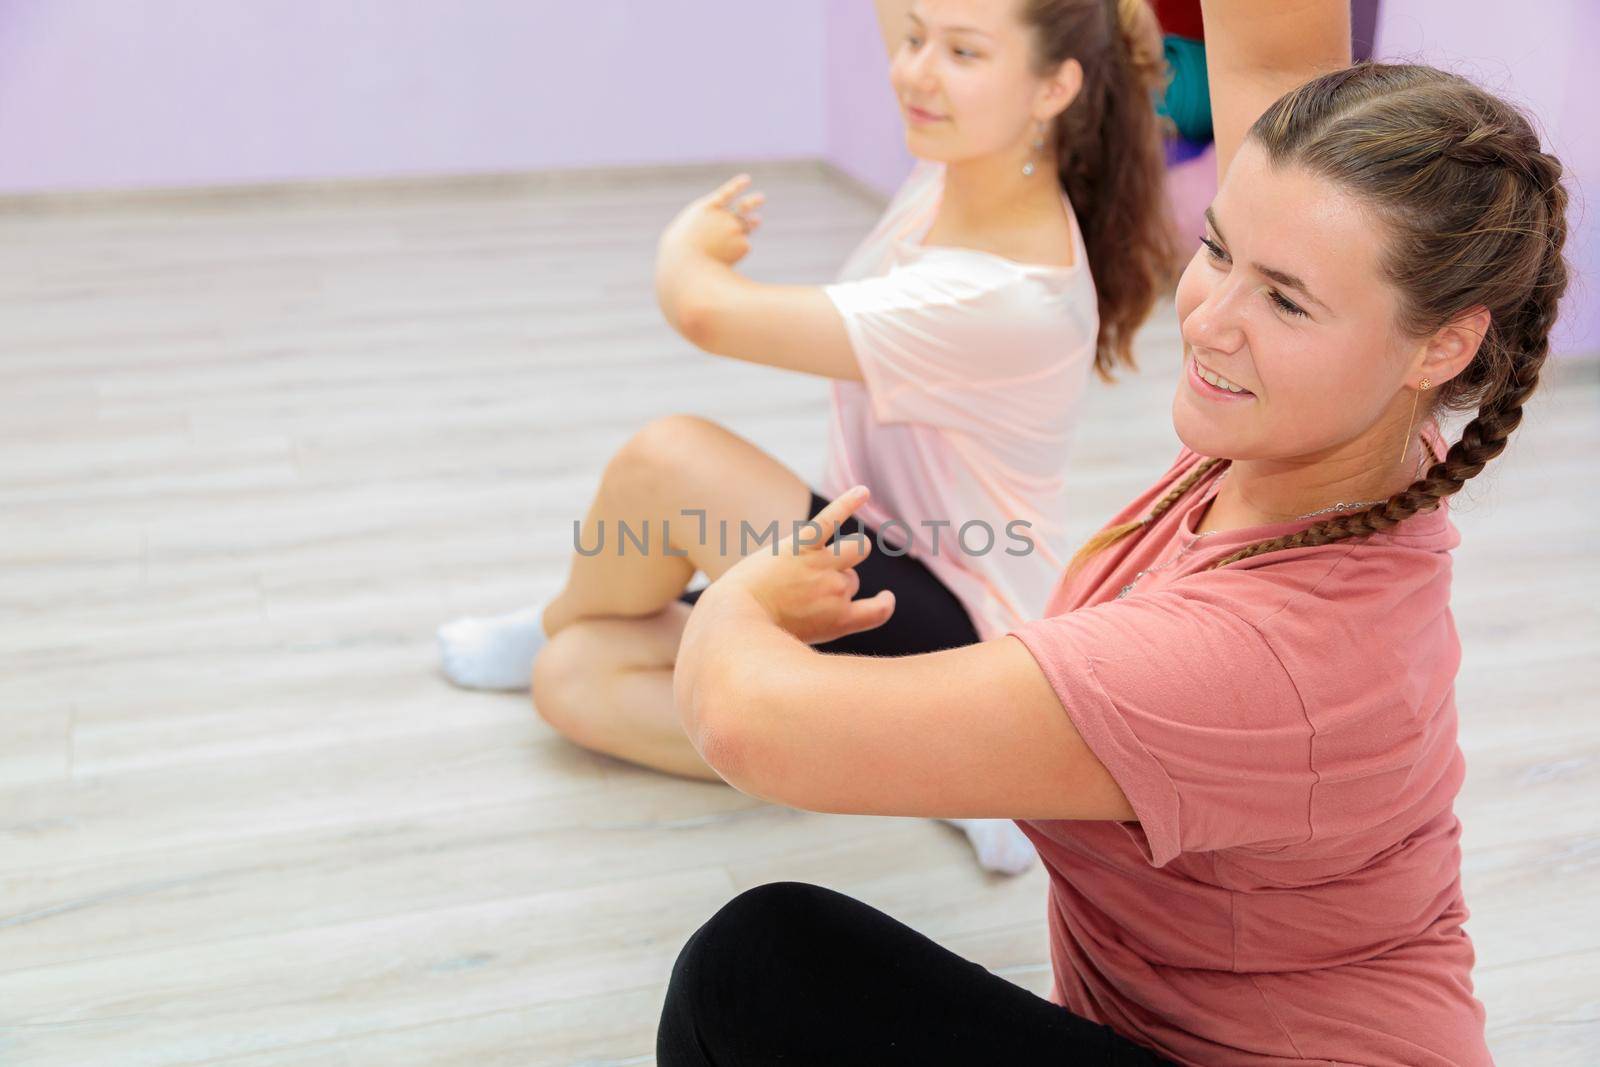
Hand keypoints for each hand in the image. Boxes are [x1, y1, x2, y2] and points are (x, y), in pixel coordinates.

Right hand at [658, 174, 764, 266]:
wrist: (687, 263)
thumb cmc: (683, 248)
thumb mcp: (688, 231)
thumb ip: (710, 227)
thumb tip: (730, 233)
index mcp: (708, 208)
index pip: (726, 193)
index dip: (737, 185)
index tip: (747, 179)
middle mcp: (725, 215)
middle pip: (744, 206)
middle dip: (753, 201)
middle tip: (761, 198)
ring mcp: (736, 229)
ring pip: (748, 226)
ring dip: (753, 222)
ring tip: (756, 220)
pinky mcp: (743, 245)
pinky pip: (743, 247)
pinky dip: (736, 252)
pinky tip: (725, 258)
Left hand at [713, 485, 894, 645]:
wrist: (735, 618)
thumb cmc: (758, 632)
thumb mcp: (798, 639)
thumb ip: (819, 621)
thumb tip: (823, 605)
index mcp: (840, 621)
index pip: (879, 611)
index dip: (884, 604)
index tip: (885, 598)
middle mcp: (838, 592)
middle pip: (853, 578)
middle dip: (837, 579)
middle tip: (801, 589)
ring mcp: (823, 566)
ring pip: (858, 548)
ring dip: (849, 548)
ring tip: (827, 550)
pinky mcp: (804, 544)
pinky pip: (833, 518)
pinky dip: (850, 502)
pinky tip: (863, 491)